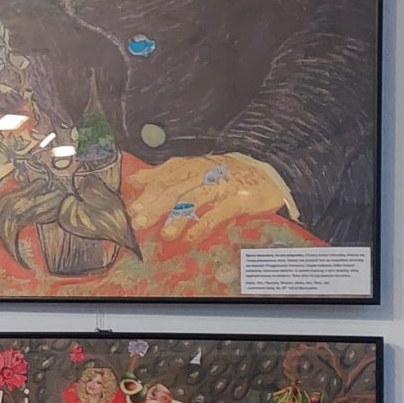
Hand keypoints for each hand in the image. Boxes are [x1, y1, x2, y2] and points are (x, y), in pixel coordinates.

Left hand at [128, 152, 298, 241]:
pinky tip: (191, 237)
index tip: (133, 207)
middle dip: (156, 206)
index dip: (149, 190)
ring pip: (196, 200)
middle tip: (140, 221)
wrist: (270, 172)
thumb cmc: (226, 174)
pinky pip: (219, 213)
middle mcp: (206, 173)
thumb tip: (135, 179)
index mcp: (193, 165)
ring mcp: (223, 185)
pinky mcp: (240, 199)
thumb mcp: (195, 170)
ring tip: (165, 234)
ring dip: (179, 217)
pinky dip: (204, 225)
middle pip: (177, 189)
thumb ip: (165, 175)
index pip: (166, 175)